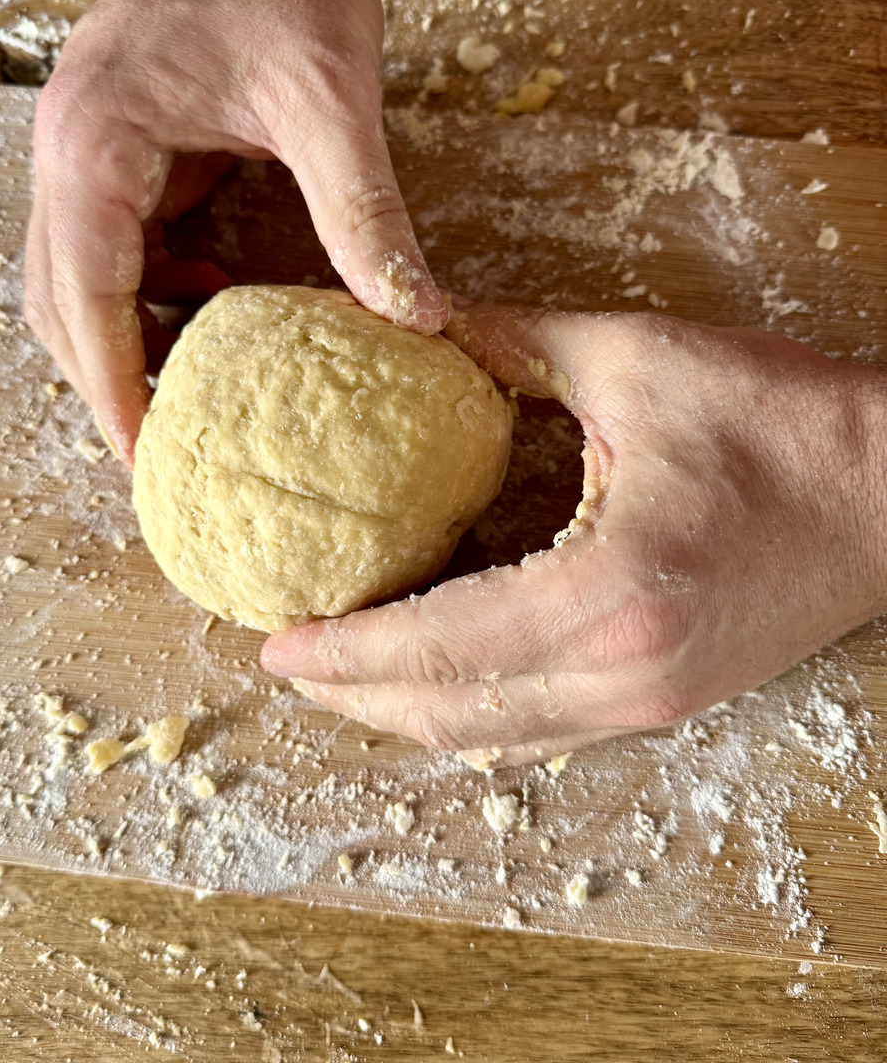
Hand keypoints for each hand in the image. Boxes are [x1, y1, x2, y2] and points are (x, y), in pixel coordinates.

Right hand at [25, 0, 445, 464]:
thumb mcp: (329, 102)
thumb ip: (365, 214)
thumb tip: (417, 315)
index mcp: (96, 151)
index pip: (87, 305)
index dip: (115, 392)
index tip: (147, 463)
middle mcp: (69, 155)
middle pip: (60, 304)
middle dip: (110, 379)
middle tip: (171, 446)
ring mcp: (84, 149)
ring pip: (77, 278)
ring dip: (129, 335)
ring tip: (201, 381)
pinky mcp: (117, 146)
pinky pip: (114, 242)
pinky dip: (154, 285)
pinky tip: (218, 287)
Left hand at [261, 305, 886, 766]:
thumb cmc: (788, 424)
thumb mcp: (639, 359)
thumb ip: (511, 343)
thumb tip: (419, 323)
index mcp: (613, 591)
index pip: (444, 646)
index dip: (348, 651)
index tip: (275, 640)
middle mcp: (627, 672)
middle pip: (452, 715)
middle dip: (355, 696)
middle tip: (286, 658)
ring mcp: (650, 703)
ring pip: (492, 740)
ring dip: (405, 714)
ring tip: (340, 676)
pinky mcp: (667, 703)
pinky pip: (541, 734)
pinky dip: (470, 716)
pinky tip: (432, 684)